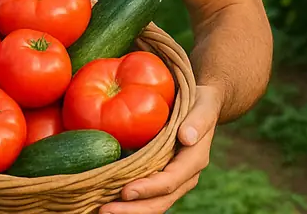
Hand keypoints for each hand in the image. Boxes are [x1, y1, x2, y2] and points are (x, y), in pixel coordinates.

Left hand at [100, 85, 222, 213]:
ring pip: (153, 203)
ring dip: (129, 210)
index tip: (125, 191)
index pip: (170, 181)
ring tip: (102, 210)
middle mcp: (185, 176)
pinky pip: (148, 195)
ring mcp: (174, 180)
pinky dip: (130, 202)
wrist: (203, 107)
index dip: (148, 188)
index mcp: (194, 161)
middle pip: (160, 201)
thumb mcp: (203, 105)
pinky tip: (108, 200)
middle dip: (133, 209)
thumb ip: (197, 120)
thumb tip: (187, 136)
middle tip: (105, 210)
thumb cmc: (200, 103)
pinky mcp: (163, 177)